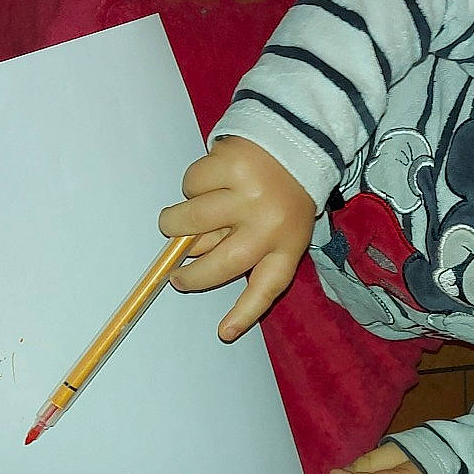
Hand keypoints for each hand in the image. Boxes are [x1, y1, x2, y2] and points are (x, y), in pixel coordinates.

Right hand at [159, 137, 315, 340]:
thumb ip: (246, 250)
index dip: (244, 313)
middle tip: (176, 274)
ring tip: (177, 222)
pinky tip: (207, 183)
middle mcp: (271, 223)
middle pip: (220, 263)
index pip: (266, 287)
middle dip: (190, 275)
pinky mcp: (232, 164)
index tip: (224, 331)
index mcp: (287, 244)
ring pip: (192, 221)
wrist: (297, 142)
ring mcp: (251, 193)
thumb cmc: (283, 196)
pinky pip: (191, 185)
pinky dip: (190, 187)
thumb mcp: (281, 230)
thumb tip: (193, 262)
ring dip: (176, 224)